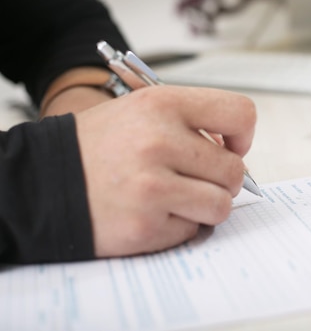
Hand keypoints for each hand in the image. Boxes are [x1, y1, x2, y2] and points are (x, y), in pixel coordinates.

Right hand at [73, 85, 255, 257]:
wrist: (42, 182)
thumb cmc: (100, 147)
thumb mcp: (142, 113)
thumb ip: (192, 125)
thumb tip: (238, 156)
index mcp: (163, 104)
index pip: (240, 114)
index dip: (243, 136)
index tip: (231, 147)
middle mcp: (159, 141)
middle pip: (235, 169)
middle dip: (220, 179)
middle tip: (193, 179)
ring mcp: (152, 187)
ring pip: (221, 204)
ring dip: (204, 206)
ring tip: (175, 197)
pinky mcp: (145, 226)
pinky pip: (192, 230)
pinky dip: (178, 225)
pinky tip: (151, 212)